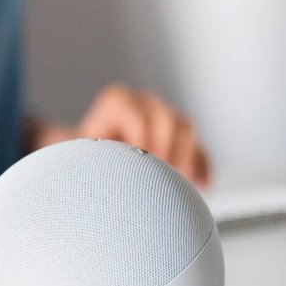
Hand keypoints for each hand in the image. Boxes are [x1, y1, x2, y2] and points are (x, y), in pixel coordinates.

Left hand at [29, 84, 211, 186]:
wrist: (89, 153)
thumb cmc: (83, 153)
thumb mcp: (82, 150)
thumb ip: (90, 156)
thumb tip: (95, 175)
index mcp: (117, 101)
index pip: (138, 116)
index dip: (142, 141)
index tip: (141, 164)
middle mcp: (145, 102)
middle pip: (168, 118)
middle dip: (168, 148)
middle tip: (165, 176)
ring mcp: (165, 115)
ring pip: (187, 128)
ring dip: (189, 156)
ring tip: (184, 183)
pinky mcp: (181, 136)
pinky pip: (199, 147)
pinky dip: (202, 166)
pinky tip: (204, 185)